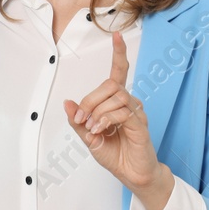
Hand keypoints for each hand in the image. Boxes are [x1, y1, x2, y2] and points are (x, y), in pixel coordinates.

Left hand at [63, 30, 166, 196]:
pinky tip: (101, 131)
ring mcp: (137, 113)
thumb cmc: (114, 154)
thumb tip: (68, 102)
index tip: (117, 35)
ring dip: (98, 111)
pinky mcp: (140, 124)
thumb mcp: (88, 137)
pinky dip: (106, 119)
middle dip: (91, 99)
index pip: (119, 72)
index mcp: (117, 102)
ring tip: (94, 128)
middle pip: (110, 84)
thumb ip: (78, 120)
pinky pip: (122, 111)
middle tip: (83, 119)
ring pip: (116, 96)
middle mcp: (129, 103)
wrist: (132, 174)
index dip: (119, 54)